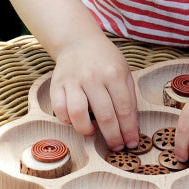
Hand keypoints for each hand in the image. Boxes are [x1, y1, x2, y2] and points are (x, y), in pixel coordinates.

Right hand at [49, 34, 138, 151]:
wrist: (78, 41)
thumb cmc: (105, 60)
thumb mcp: (124, 70)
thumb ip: (129, 96)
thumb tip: (131, 127)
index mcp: (114, 73)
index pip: (124, 108)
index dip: (129, 130)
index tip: (131, 143)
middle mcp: (93, 77)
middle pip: (104, 115)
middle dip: (113, 137)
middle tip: (116, 147)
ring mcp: (73, 80)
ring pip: (77, 113)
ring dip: (87, 129)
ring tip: (93, 132)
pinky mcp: (57, 84)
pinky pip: (59, 109)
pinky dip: (67, 120)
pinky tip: (76, 121)